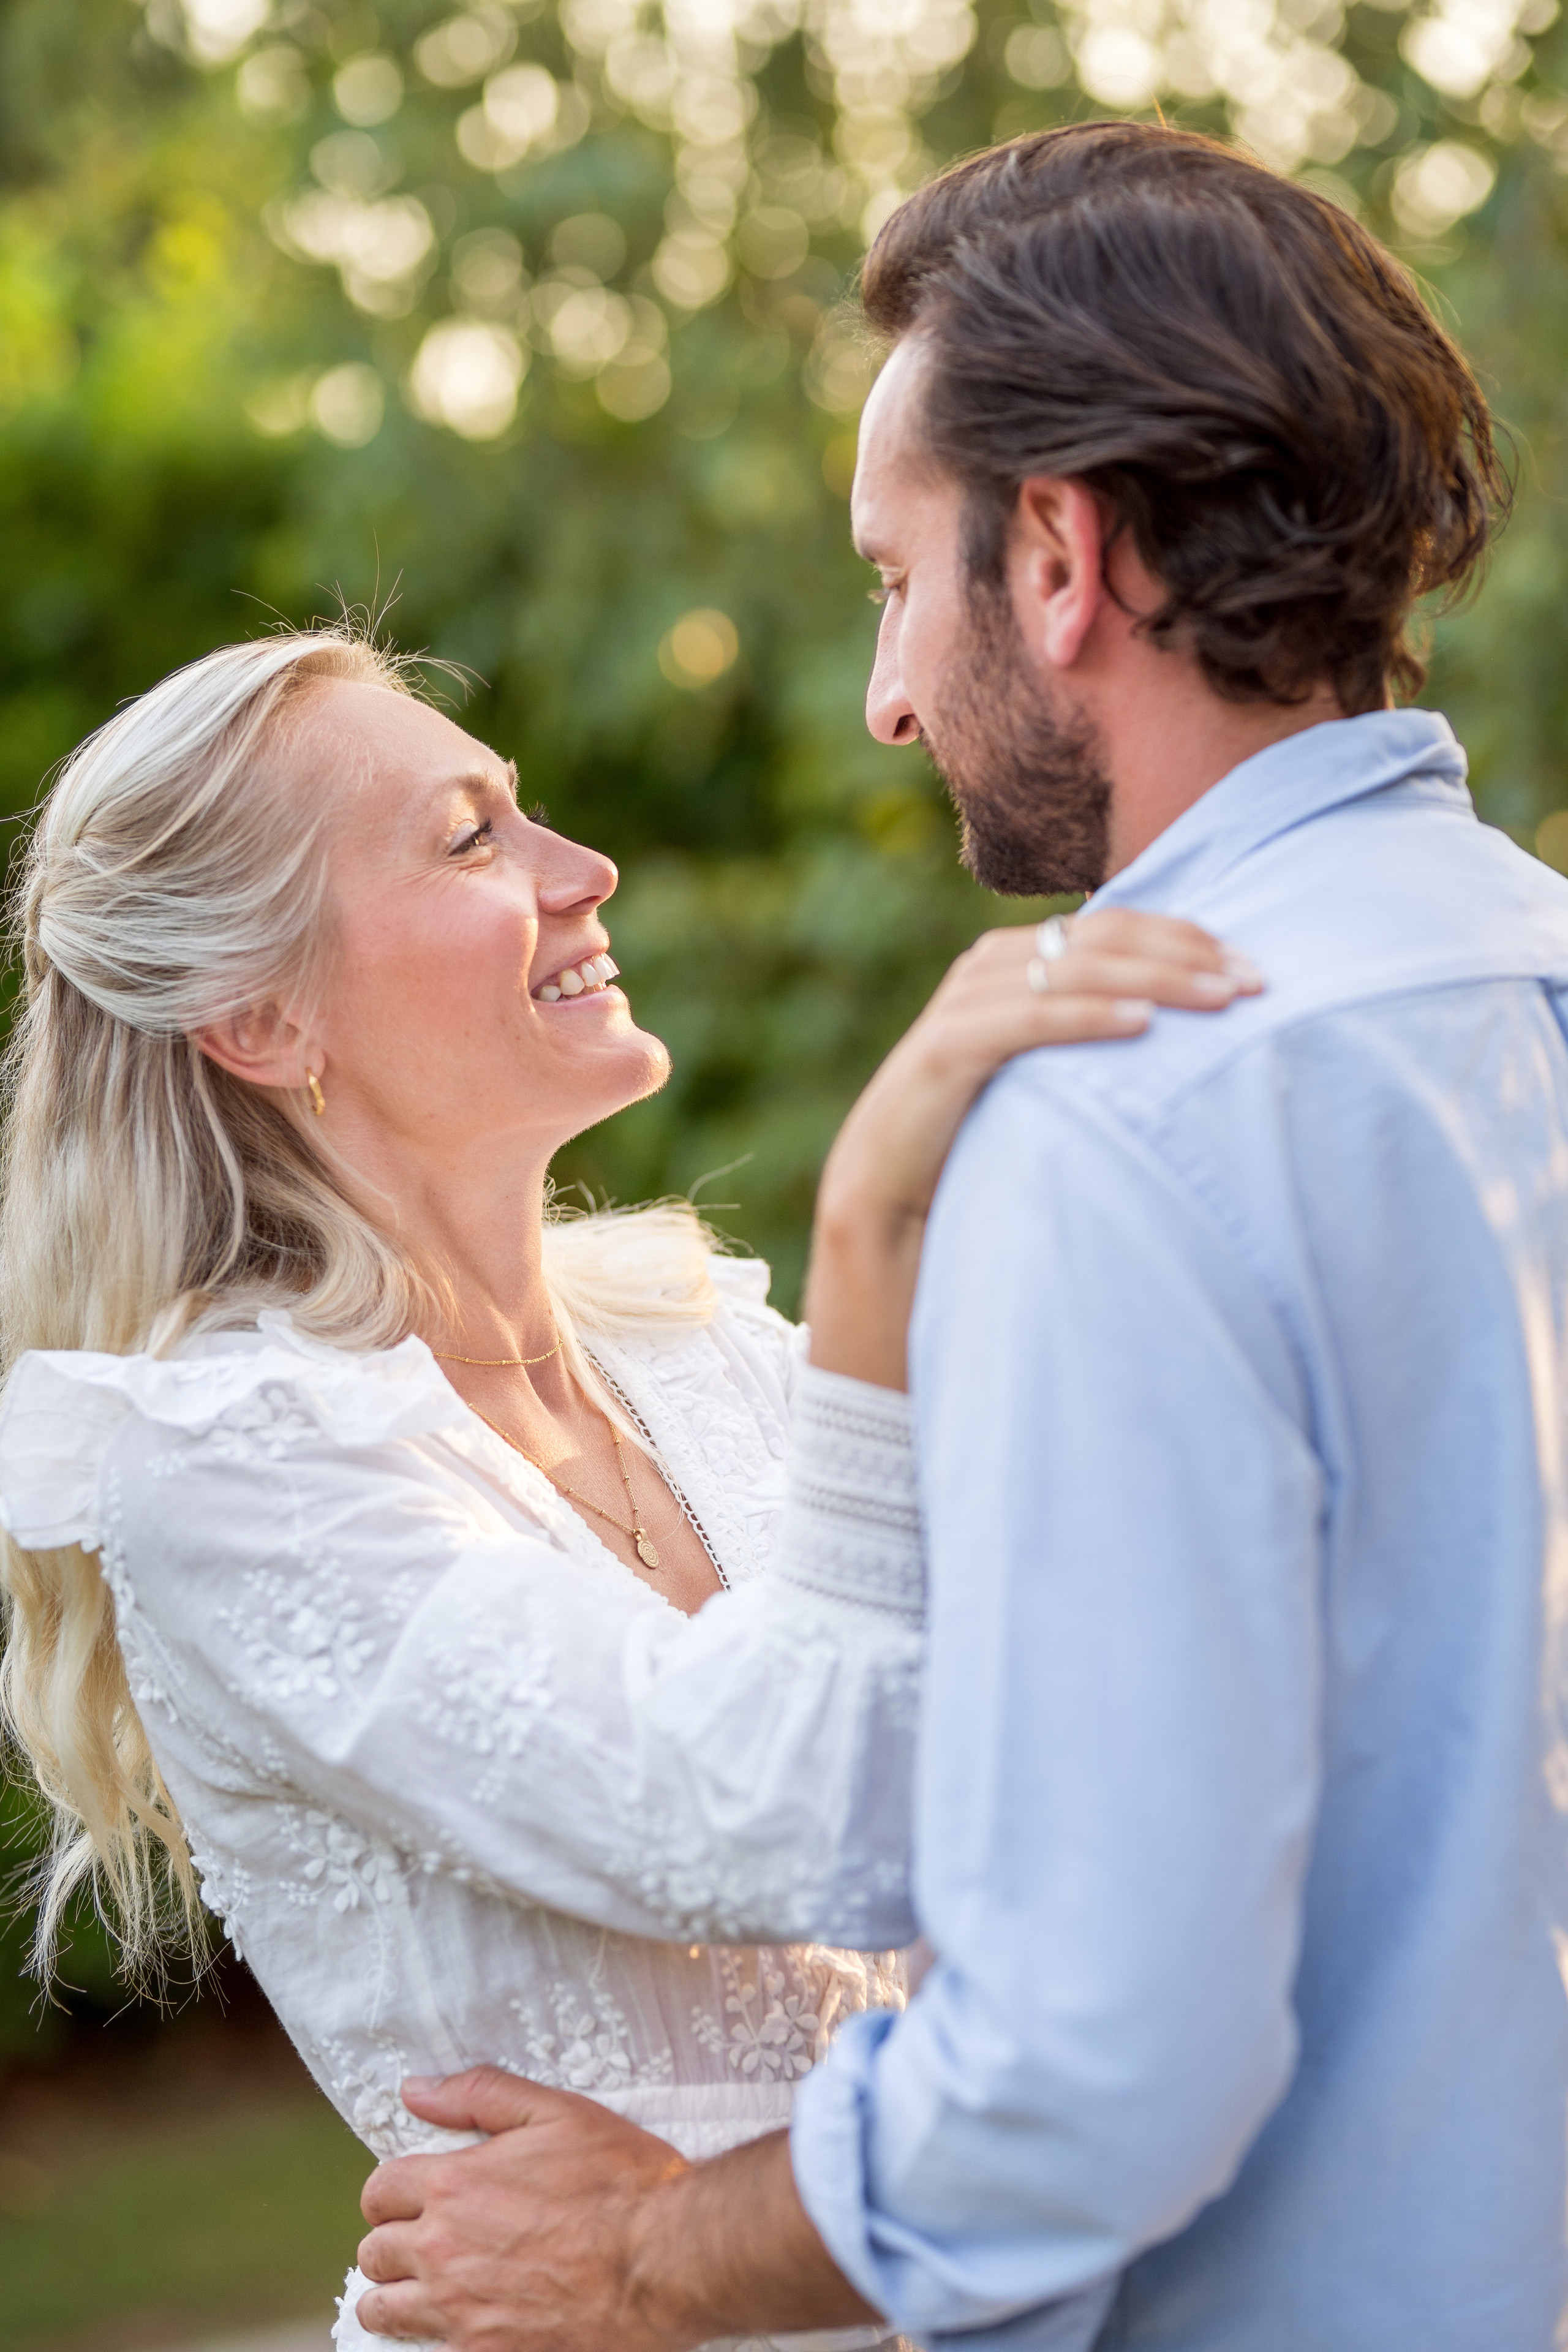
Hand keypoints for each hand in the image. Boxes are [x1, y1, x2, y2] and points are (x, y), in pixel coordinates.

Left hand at [356, 2069, 691, 2349]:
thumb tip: (415, 2090)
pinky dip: (434, 2336)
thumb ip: (479, 2095)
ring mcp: (461, 2310)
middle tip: (424, 2239)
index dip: (393, 2190)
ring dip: (394, 2296)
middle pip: (375, 2253)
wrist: (664, 2261)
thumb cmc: (619, 2180)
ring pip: (383, 2311)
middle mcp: (444, 2250)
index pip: (381, 2189)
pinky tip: (463, 2320)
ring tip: (424, 2288)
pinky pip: (426, 2350)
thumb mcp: (557, 2112)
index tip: (415, 2194)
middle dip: (392, 2242)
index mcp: (455, 2186)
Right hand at [806, 909, 1262, 1388]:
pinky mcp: (944, 1049)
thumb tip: (1194, 1024)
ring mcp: (963, 1003)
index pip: (1117, 925)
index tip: (1256, 969)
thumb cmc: (984, 1136)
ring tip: (1218, 998)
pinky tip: (1141, 1025)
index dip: (1189, 937)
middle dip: (1186, 955)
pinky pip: (1027, 1019)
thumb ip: (1096, 1034)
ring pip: (1072, 967)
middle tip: (1255, 982)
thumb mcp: (1052, 1074)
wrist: (890, 1196)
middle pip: (1103, 936)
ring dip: (1153, 978)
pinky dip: (1086, 1016)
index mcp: (1019, 960)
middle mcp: (989, 967)